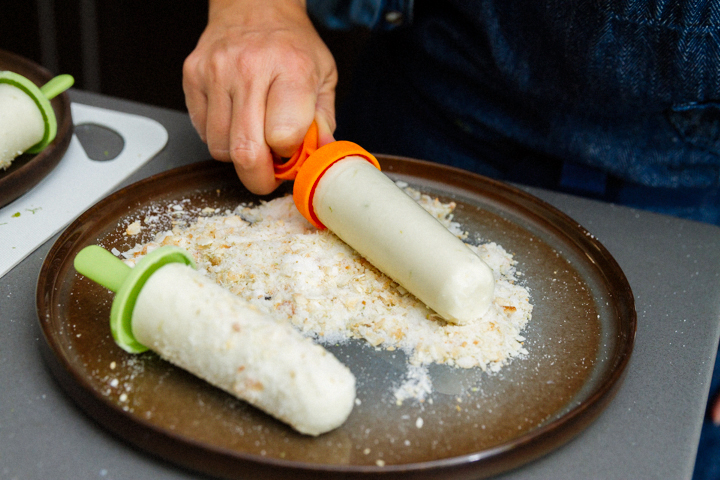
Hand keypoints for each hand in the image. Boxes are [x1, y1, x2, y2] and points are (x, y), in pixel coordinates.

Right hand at [183, 0, 336, 193]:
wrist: (254, 5)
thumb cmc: (291, 44)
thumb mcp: (324, 76)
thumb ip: (323, 121)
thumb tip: (320, 157)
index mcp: (291, 69)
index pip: (283, 136)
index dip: (288, 156)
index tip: (291, 153)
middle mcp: (250, 69)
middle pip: (245, 151)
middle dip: (258, 177)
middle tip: (267, 176)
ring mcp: (216, 72)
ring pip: (218, 147)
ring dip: (237, 156)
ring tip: (253, 138)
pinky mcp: (192, 77)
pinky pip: (202, 131)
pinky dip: (219, 137)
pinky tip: (235, 121)